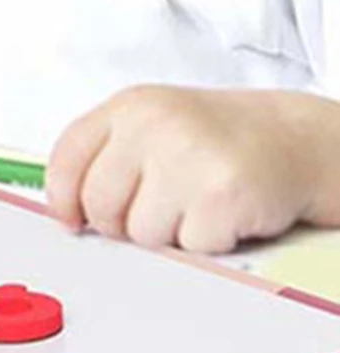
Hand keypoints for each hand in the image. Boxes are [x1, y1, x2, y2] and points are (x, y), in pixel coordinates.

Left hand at [46, 85, 319, 254]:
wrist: (290, 138)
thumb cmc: (213, 138)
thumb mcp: (153, 125)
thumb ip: (107, 155)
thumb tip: (65, 211)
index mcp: (129, 107)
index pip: (67, 157)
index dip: (61, 198)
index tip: (70, 219)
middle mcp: (153, 125)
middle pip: (99, 203)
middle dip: (118, 222)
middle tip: (152, 212)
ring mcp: (188, 158)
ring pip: (141, 232)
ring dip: (168, 231)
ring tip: (195, 203)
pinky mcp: (222, 195)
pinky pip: (188, 246)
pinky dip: (205, 240)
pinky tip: (222, 212)